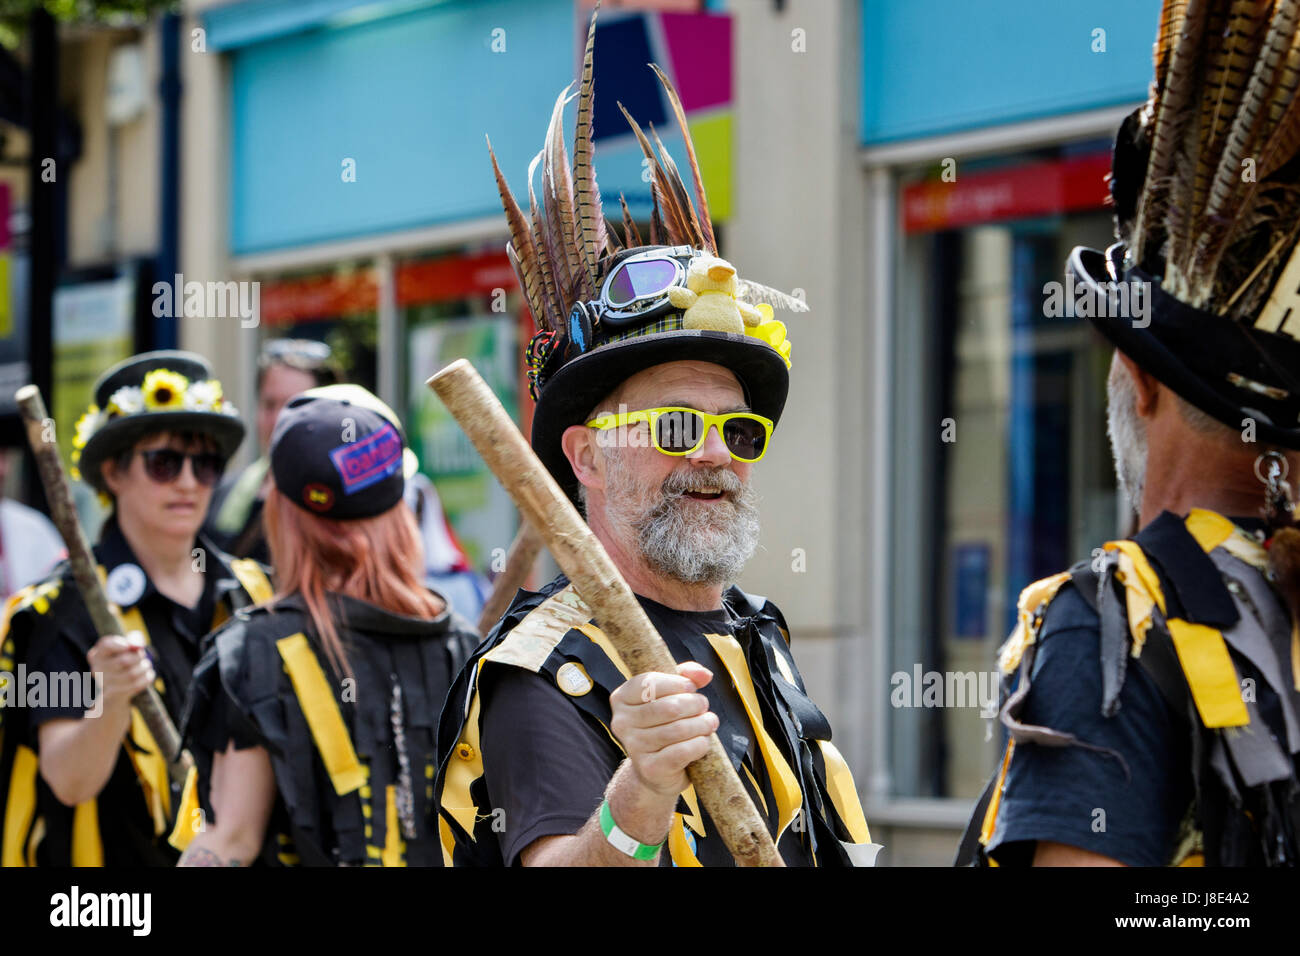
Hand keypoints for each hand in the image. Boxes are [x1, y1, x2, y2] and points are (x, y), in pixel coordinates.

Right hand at [86, 631, 153, 709]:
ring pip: (131, 674)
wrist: (120, 688)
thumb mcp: (129, 647)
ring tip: (145, 666)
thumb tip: (137, 645)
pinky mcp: (115, 694)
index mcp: (97, 655)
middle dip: (139, 657)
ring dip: (144, 668)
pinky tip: (147, 675)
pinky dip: (146, 678)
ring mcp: (105, 684)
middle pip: (124, 661)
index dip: (121, 644)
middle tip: (142, 656)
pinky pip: (136, 685)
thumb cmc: (126, 661)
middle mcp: (97, 669)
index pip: (106, 645)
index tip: (129, 646)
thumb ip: (133, 639)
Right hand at [609, 662, 717, 798]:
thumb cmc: (665, 722)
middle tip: (704, 706)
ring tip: (709, 722)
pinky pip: (682, 751)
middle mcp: (622, 722)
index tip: (692, 688)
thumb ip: (687, 676)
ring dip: (702, 724)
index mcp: (622, 697)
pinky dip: (700, 744)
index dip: (677, 683)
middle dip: (695, 704)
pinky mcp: (649, 768)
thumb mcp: (672, 693)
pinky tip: (703, 741)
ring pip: (678, 730)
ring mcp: (634, 747)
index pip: (650, 683)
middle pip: (669, 707)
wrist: (657, 767)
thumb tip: (704, 675)